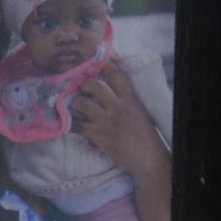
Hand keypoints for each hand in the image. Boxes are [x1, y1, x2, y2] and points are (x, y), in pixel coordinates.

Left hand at [71, 63, 169, 178]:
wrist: (148, 159)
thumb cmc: (145, 136)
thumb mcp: (138, 112)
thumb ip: (125, 101)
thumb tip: (109, 92)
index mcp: (130, 99)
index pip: (116, 75)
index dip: (104, 65)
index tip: (95, 62)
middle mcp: (118, 107)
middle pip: (95, 86)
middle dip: (85, 85)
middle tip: (82, 90)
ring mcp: (107, 121)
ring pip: (82, 103)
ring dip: (75, 103)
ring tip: (75, 106)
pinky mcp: (98, 136)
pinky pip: (77, 125)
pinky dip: (71, 124)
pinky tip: (71, 124)